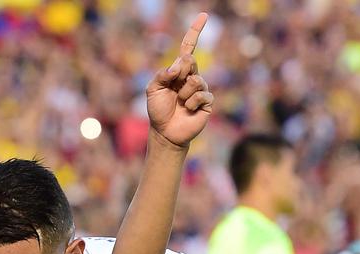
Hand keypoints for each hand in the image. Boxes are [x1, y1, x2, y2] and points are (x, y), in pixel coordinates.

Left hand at [146, 12, 212, 147]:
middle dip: (180, 73)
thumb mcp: (152, 90)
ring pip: (196, 80)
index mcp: (178, 71)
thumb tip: (178, 65)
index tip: (203, 15)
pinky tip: (187, 110)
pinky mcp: (207, 102)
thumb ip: (162, 74)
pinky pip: (202, 95)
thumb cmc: (157, 110)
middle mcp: (192, 76)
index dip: (195, 31)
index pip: (188, 47)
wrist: (165, 132)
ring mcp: (201, 89)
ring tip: (179, 103)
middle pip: (190, 61)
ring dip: (184, 93)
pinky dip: (191, 103)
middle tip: (174, 87)